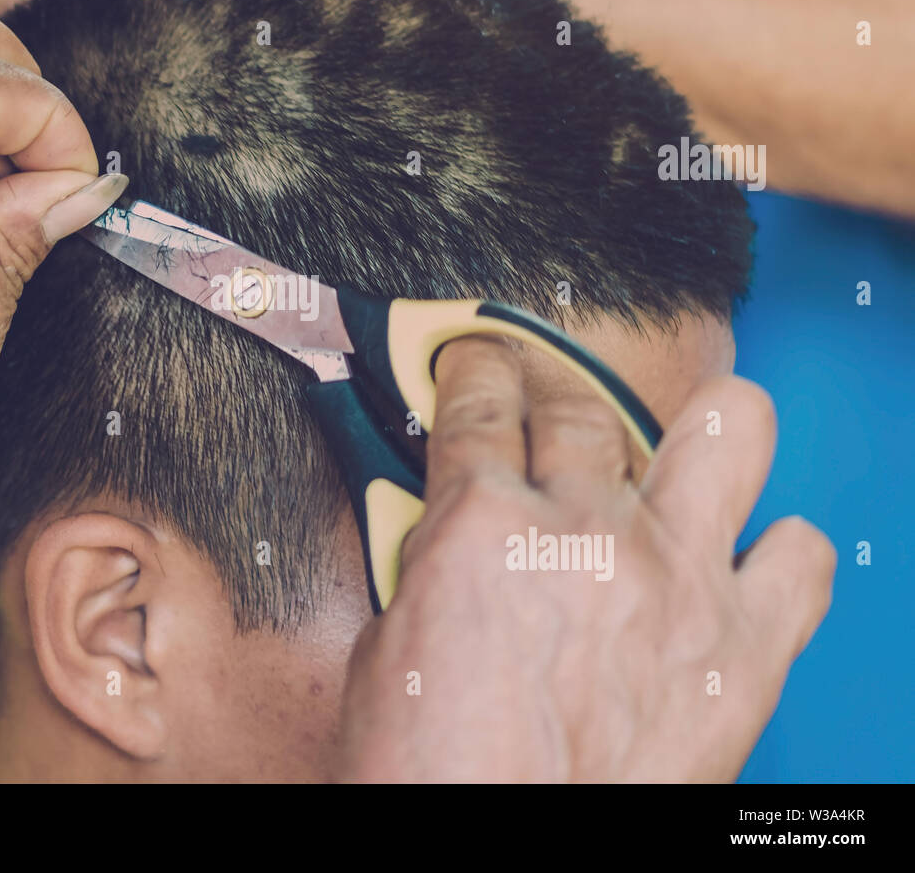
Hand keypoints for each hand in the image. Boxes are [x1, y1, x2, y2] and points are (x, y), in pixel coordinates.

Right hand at [338, 338, 834, 781]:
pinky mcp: (743, 650)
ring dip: (701, 427)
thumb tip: (466, 533)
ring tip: (680, 446)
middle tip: (543, 410)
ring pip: (727, 429)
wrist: (496, 856)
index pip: (481, 402)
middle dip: (550, 395)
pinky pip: (801, 559)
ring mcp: (676, 582)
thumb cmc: (430, 776)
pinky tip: (744, 562)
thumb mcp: (389, 647)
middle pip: (580, 407)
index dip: (476, 369)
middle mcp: (585, 534)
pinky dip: (779, 552)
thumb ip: (440, 564)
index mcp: (480, 528)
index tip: (481, 366)